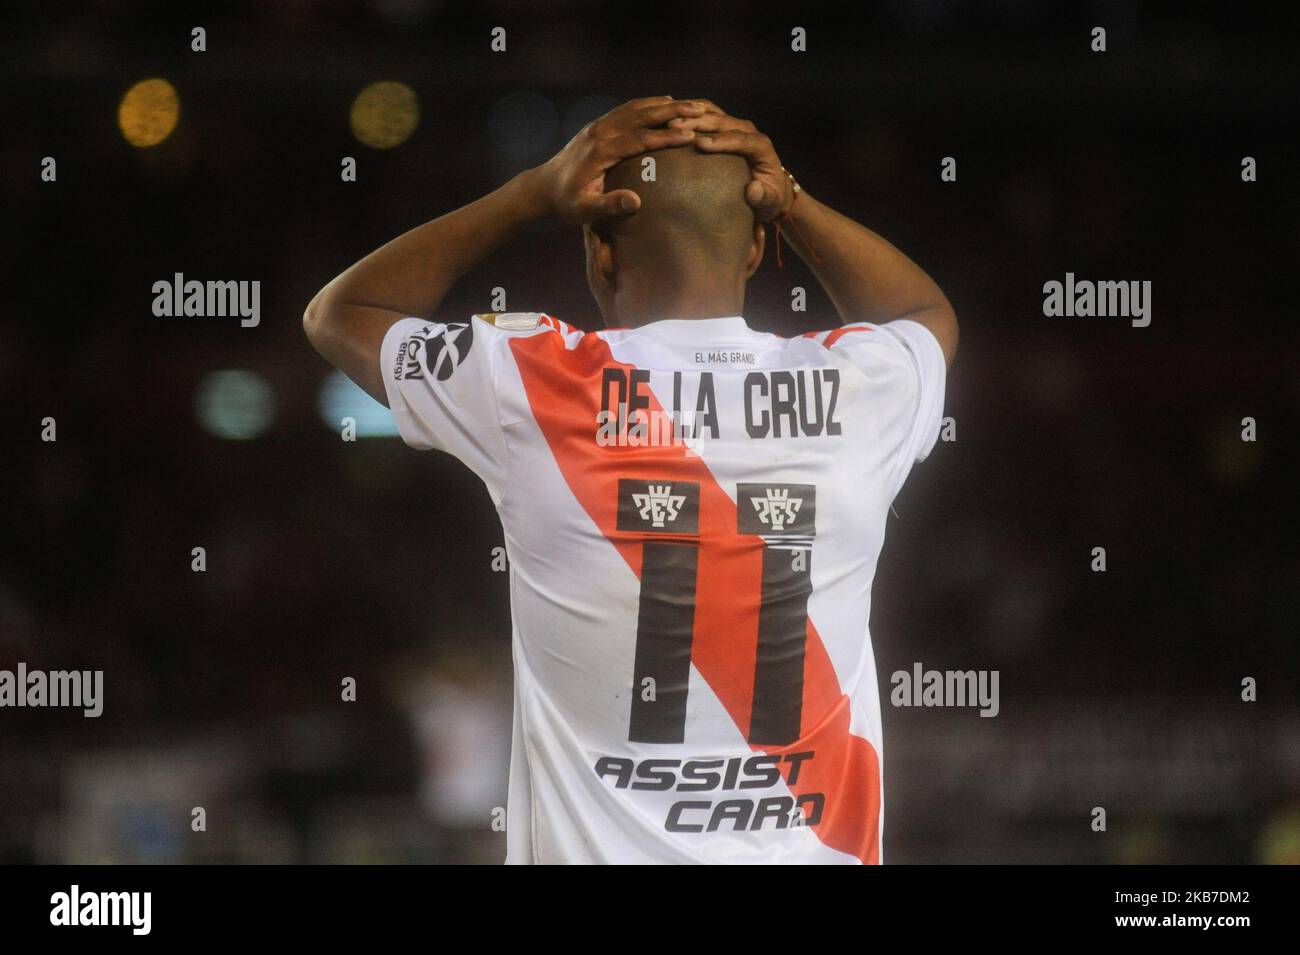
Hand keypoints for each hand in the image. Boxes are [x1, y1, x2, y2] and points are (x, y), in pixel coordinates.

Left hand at [531, 96, 705, 224]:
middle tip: (700, 109)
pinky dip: (648, 104)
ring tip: (691, 103)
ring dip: (664, 104)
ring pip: (636, 108)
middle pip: (642, 116)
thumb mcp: (584, 210)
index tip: (690, 135)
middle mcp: (601, 132)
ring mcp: (599, 125)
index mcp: (600, 150)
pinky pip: (627, 109)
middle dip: (672, 112)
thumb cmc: (566, 203)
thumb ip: (608, 205)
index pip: (640, 139)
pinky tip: (665, 103)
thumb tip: (636, 201)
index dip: (665, 137)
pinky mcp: (599, 125)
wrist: (543, 187)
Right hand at [667, 101, 793, 221]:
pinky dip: (689, 113)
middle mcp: (748, 131)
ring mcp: (735, 126)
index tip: (701, 144)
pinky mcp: (724, 127)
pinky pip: (706, 115)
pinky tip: (671, 116)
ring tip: (669, 120)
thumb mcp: (770, 202)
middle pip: (724, 121)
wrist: (770, 188)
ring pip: (713, 113)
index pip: (742, 139)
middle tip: (675, 126)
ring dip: (691, 114)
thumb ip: (764, 197)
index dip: (722, 140)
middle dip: (699, 122)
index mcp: (761, 147)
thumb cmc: (769, 198)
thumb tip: (753, 190)